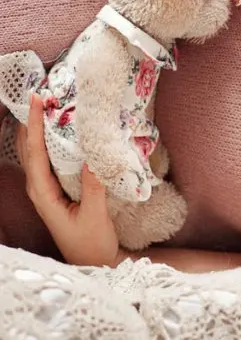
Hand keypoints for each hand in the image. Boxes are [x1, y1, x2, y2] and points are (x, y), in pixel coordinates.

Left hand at [15, 94, 124, 267]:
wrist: (94, 263)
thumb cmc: (92, 243)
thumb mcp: (95, 216)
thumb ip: (93, 188)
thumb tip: (93, 157)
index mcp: (43, 193)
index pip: (35, 152)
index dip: (35, 125)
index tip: (38, 100)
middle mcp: (40, 188)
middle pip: (29, 147)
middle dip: (31, 120)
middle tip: (42, 94)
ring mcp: (47, 189)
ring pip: (37, 152)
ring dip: (39, 128)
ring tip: (49, 106)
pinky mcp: (58, 190)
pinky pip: (49, 159)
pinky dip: (51, 141)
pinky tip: (62, 132)